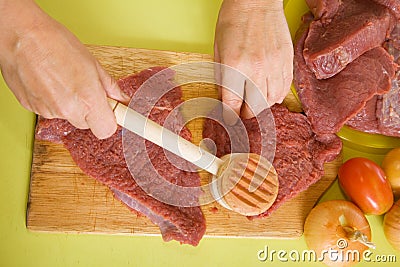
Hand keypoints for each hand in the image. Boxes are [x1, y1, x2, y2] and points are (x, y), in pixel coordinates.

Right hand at [0, 0, 128, 138]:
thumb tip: (120, 98)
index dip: (109, 120)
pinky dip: (51, 101)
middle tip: (86, 90)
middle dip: (90, 111)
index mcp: (88, 99)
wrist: (20, 34)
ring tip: (63, 80)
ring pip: (68, 117)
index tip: (111, 113)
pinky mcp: (31, 108)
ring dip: (69, 105)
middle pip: (87, 125)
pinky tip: (49, 82)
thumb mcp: (92, 63)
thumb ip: (109, 86)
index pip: (106, 129)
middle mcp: (68, 110)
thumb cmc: (55, 42)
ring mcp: (48, 110)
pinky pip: (49, 111)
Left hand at [214, 0, 292, 123]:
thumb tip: (226, 98)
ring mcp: (274, 65)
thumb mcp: (218, 49)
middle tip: (242, 111)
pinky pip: (284, 88)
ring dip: (262, 105)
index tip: (229, 118)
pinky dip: (276, 95)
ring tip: (255, 101)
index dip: (230, 115)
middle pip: (254, 107)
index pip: (233, 103)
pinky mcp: (287, 61)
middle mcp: (256, 69)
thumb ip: (222, 76)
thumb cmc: (233, 21)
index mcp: (234, 66)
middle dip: (246, 113)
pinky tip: (269, 93)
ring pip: (271, 100)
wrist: (257, 1)